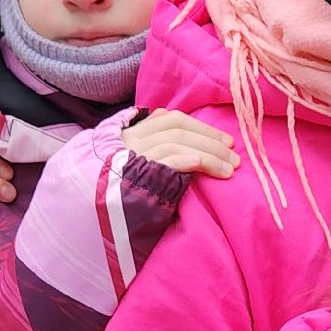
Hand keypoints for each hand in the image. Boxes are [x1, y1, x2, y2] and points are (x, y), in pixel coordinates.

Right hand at [123, 109, 239, 177]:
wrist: (96, 210)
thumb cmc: (119, 188)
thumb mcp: (133, 160)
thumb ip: (152, 144)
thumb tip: (181, 137)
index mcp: (134, 132)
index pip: (174, 119)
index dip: (202, 128)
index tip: (227, 141)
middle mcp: (133, 139)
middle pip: (179, 130)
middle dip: (211, 141)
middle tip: (234, 156)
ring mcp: (132, 154)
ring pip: (176, 143)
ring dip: (208, 155)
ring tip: (229, 169)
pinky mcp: (135, 173)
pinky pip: (164, 160)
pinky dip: (185, 159)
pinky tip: (201, 163)